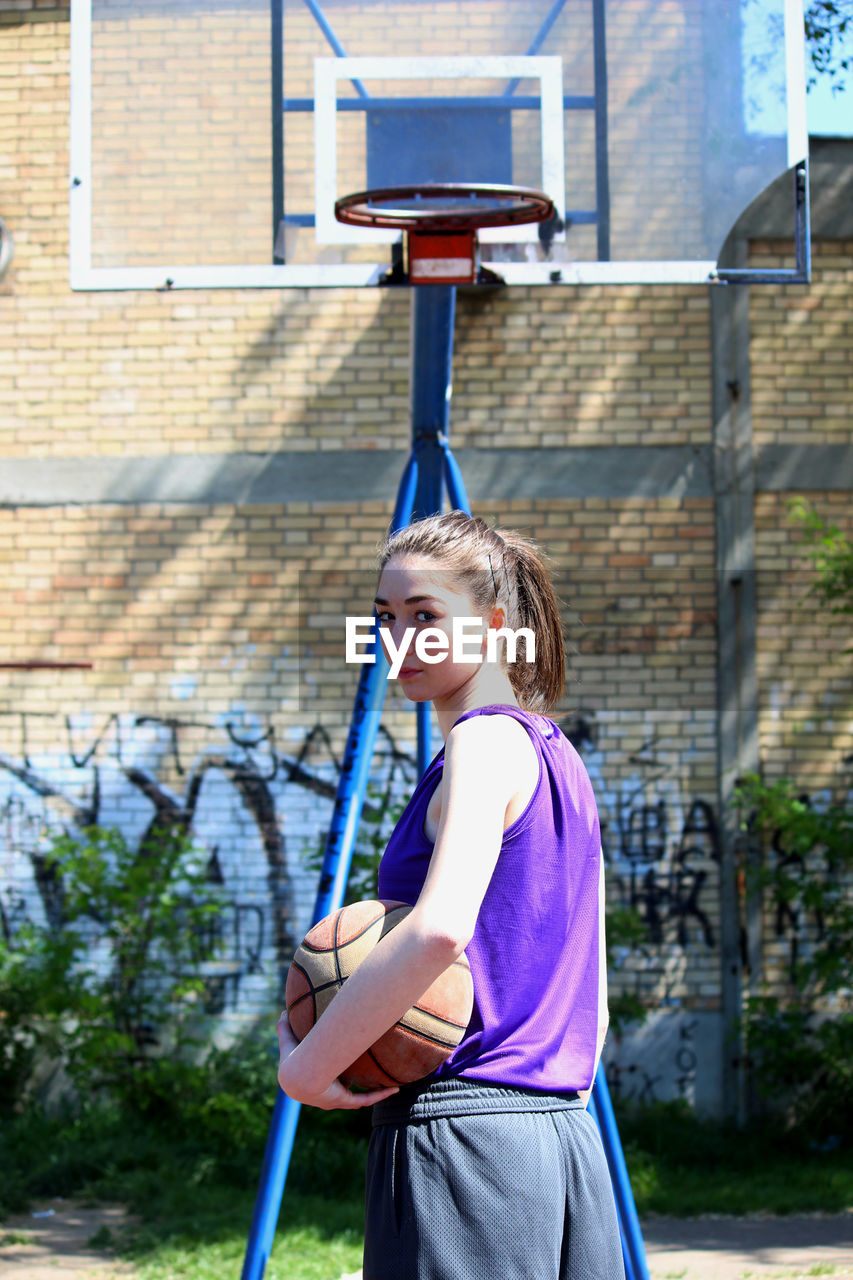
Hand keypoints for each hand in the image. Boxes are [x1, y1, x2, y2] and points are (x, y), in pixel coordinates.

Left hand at [275, 1012, 398, 1110]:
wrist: (299, 1074)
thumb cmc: (293, 1056)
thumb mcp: (289, 1038)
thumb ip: (284, 1027)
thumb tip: (282, 1011)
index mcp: (311, 1079)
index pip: (325, 1076)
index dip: (333, 1070)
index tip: (342, 1059)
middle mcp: (324, 1092)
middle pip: (342, 1088)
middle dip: (352, 1083)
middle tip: (365, 1071)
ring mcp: (334, 1099)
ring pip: (357, 1096)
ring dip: (372, 1090)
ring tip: (386, 1082)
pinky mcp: (343, 1101)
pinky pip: (365, 1099)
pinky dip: (379, 1095)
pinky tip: (394, 1089)